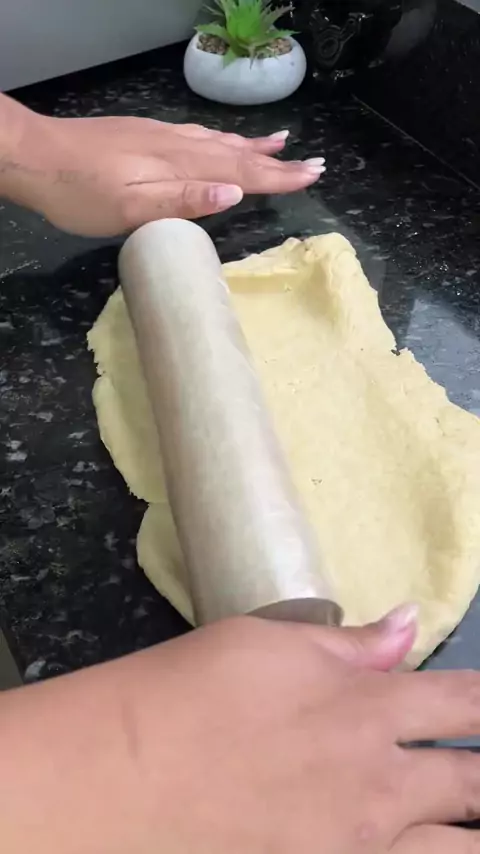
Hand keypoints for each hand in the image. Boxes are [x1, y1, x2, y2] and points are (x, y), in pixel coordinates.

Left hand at [2, 106, 325, 235]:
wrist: (36, 157)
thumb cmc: (80, 193)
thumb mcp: (130, 208)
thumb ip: (183, 199)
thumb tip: (236, 191)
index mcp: (179, 167)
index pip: (240, 171)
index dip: (278, 176)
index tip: (312, 176)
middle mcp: (177, 147)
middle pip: (237, 153)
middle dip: (277, 161)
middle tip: (314, 164)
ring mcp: (162, 138)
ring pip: (219, 141)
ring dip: (254, 145)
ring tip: (283, 143)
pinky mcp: (147, 136)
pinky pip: (199, 136)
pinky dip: (222, 138)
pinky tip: (224, 141)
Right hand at [117, 613, 479, 853]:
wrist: (130, 773)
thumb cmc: (200, 686)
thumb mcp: (274, 643)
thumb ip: (351, 644)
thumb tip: (410, 622)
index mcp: (371, 709)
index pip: (464, 702)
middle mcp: (381, 786)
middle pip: (473, 783)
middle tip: (477, 773)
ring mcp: (356, 846)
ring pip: (452, 851)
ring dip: (468, 827)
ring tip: (465, 815)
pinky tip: (423, 844)